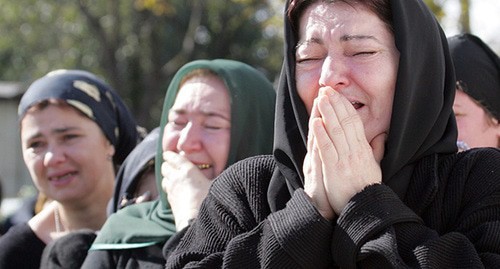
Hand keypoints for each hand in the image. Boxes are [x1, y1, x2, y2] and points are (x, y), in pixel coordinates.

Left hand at [161, 151, 212, 229]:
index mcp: (188, 171)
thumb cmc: (209, 202)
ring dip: (167, 176)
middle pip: (165, 167)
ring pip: (164, 178)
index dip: (170, 155)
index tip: (168, 153)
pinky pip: (166, 190)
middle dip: (168, 164)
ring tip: (172, 176)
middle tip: (172, 164)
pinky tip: (174, 189)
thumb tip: (228, 173)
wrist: (196, 222)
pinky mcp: (170, 201)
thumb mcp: (217, 186)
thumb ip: (219, 177)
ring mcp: (172, 190)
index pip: (174, 158)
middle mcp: (177, 178)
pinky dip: (168, 187)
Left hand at [306, 87, 383, 214]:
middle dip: (334, 104)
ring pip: (336, 131)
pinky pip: (328, 148)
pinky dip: (321, 134)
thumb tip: (382, 134)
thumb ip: (376, 149)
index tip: (336, 95)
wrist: (365, 207)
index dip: (344, 107)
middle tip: (326, 90)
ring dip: (327, 113)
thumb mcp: (375, 165)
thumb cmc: (367, 187)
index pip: (354, 122)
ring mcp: (345, 159)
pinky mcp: (334, 169)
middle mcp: (355, 151)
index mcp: (364, 149)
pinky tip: (316, 122)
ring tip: (320, 99)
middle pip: (344, 122)